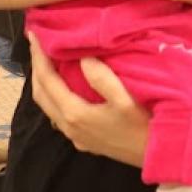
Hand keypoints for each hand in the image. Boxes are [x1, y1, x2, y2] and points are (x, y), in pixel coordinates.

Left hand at [28, 33, 148, 167]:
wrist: (157, 156)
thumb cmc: (143, 127)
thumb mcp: (126, 100)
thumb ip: (102, 78)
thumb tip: (84, 57)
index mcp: (74, 113)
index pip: (48, 80)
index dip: (39, 56)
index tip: (34, 35)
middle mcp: (68, 126)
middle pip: (41, 94)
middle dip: (36, 68)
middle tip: (37, 45)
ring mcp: (75, 136)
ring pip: (49, 106)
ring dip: (45, 83)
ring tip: (49, 63)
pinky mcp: (84, 141)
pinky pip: (60, 116)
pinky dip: (56, 98)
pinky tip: (66, 91)